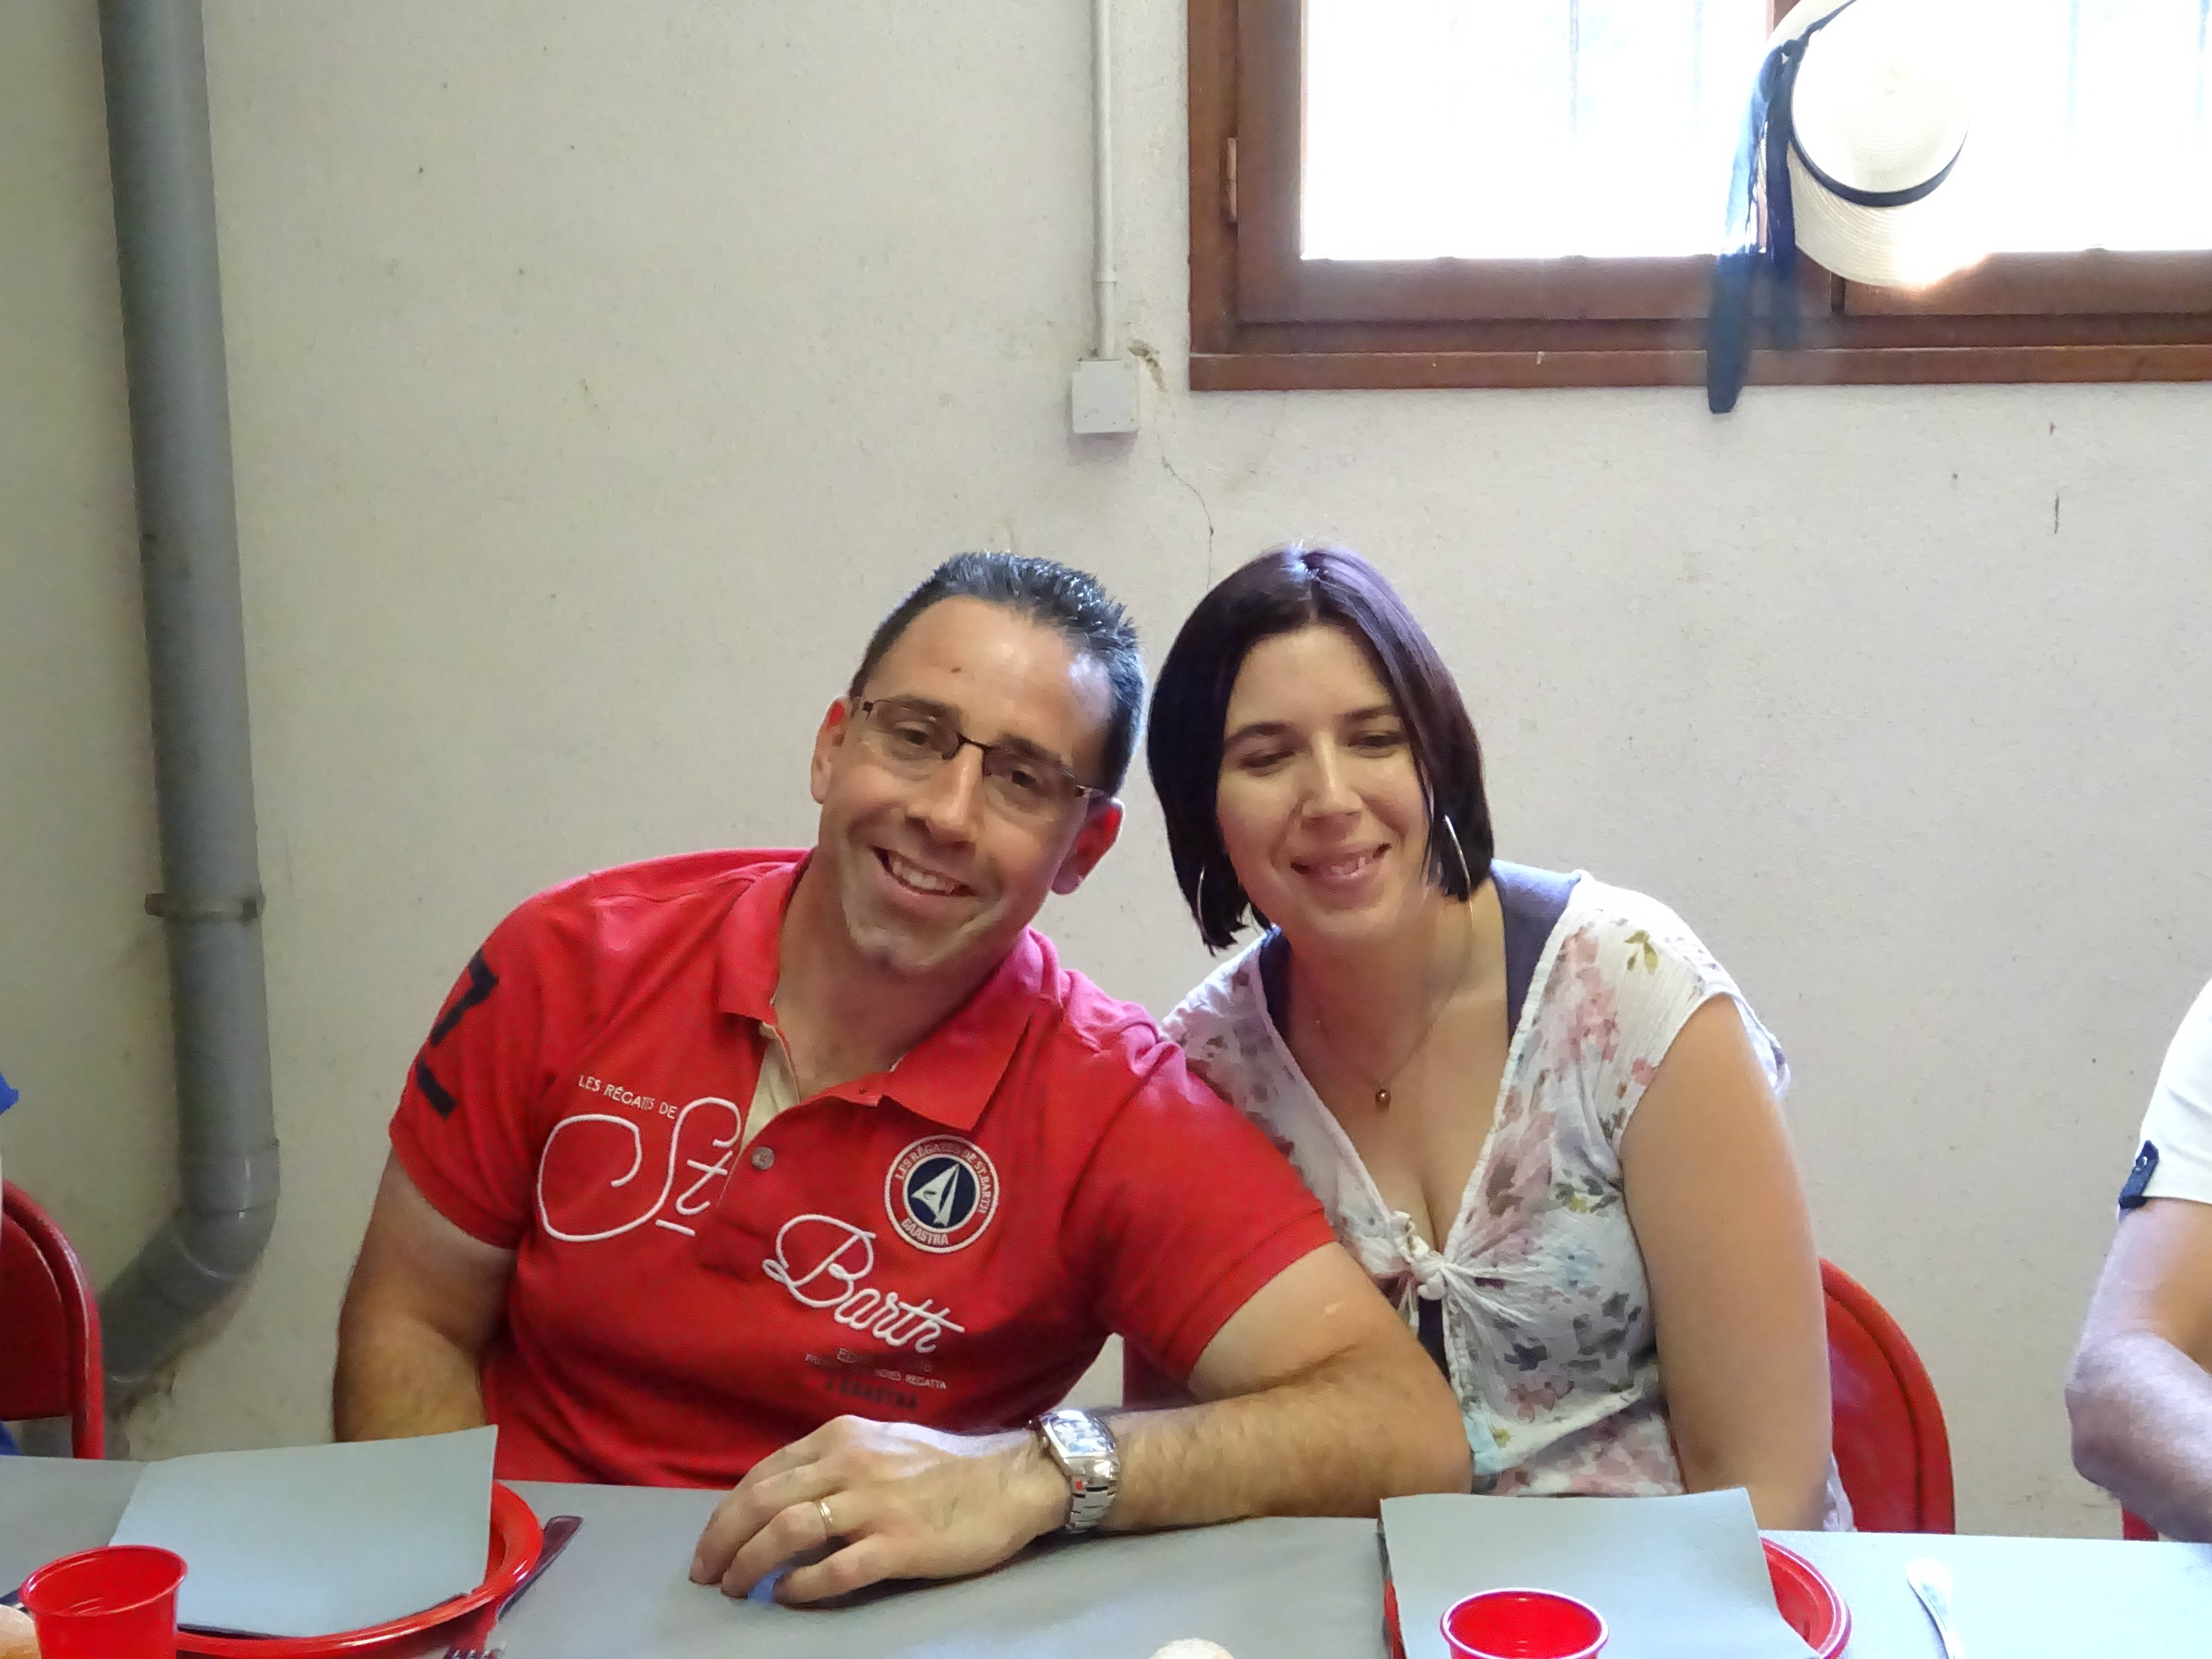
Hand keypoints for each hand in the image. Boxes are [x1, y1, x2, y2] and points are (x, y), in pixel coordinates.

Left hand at [689, 1415, 1069, 1603]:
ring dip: (751, 1565)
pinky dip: (802, 1586)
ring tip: (737, 1589)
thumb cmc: (943, 1466)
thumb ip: (831, 1464)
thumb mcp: (879, 1444)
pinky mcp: (899, 1544)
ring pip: (789, 1532)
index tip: (710, 1544)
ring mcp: (875, 1504)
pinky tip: (787, 1596)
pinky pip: (836, 1569)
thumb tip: (779, 1499)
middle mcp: (851, 1464)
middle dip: (723, 1541)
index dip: (726, 1513)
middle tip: (706, 1575)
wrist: (1009, 1481)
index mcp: (841, 1437)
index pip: (763, 1474)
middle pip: (763, 1502)